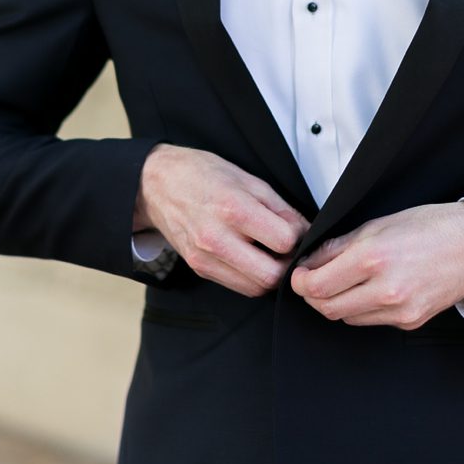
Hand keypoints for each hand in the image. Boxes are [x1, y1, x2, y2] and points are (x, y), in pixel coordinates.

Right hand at [133, 143, 308, 297]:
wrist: (157, 184)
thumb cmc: (204, 176)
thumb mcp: (250, 181)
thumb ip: (281, 209)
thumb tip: (306, 230)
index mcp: (233, 210)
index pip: (284, 241)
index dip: (299, 237)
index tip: (297, 230)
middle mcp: (216, 239)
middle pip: (271, 275)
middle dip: (288, 264)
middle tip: (290, 249)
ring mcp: (205, 258)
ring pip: (256, 287)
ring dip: (271, 275)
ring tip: (272, 254)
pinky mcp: (199, 268)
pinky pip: (238, 286)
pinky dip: (253, 278)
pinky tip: (254, 258)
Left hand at [289, 202, 463, 330]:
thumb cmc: (432, 227)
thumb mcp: (380, 224)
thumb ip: (340, 246)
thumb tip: (311, 262)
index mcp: (373, 258)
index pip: (316, 285)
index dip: (300, 282)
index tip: (300, 275)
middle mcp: (385, 289)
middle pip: (326, 308)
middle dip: (314, 295)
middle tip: (316, 281)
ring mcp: (399, 310)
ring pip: (346, 317)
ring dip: (338, 302)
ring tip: (347, 283)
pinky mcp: (409, 322)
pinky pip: (371, 321)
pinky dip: (363, 308)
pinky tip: (373, 290)